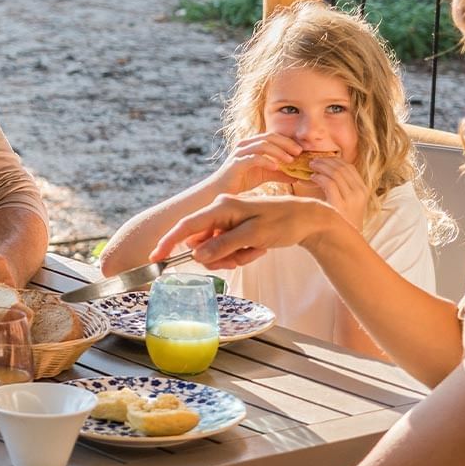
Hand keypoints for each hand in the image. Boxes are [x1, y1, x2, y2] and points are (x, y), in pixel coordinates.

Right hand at [147, 193, 341, 268]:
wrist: (308, 219)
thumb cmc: (284, 222)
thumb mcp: (254, 236)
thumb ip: (223, 245)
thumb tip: (196, 256)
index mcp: (221, 207)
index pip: (187, 226)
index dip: (169, 242)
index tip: (156, 258)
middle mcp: (220, 211)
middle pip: (201, 243)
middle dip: (218, 256)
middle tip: (241, 259)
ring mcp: (227, 220)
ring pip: (215, 249)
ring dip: (232, 256)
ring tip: (255, 251)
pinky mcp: (235, 228)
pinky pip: (227, 248)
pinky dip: (240, 254)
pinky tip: (257, 249)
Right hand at [212, 134, 302, 194]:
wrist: (221, 191)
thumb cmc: (241, 181)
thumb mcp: (264, 175)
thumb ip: (279, 173)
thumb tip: (297, 176)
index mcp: (252, 144)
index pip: (273, 136)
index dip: (288, 141)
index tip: (301, 150)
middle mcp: (245, 145)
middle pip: (269, 137)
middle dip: (286, 143)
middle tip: (299, 152)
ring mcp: (240, 153)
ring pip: (262, 145)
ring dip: (279, 152)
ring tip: (290, 160)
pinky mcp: (236, 163)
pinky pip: (253, 158)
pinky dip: (266, 161)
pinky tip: (276, 167)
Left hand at [299, 155, 371, 230]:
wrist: (344, 241)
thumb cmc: (342, 220)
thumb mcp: (347, 201)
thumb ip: (341, 186)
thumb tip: (325, 169)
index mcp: (363, 189)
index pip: (349, 167)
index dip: (334, 160)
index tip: (322, 159)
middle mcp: (360, 192)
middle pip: (342, 167)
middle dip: (325, 161)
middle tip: (313, 161)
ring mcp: (352, 199)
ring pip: (335, 173)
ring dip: (321, 167)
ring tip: (311, 167)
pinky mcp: (340, 205)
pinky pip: (329, 184)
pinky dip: (319, 177)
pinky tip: (311, 178)